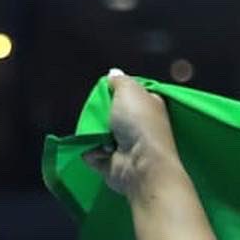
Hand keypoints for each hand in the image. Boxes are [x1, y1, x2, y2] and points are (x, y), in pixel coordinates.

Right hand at [82, 69, 179, 196]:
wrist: (141, 165)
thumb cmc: (139, 123)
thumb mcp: (129, 89)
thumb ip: (119, 80)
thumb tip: (114, 74)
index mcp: (149, 107)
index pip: (129, 94)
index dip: (117, 90)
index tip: (109, 90)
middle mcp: (139, 127)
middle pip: (109, 112)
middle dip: (101, 111)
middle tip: (102, 113)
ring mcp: (125, 148)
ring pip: (97, 132)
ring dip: (94, 132)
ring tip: (101, 134)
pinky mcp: (111, 165)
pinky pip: (91, 152)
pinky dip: (91, 151)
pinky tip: (100, 151)